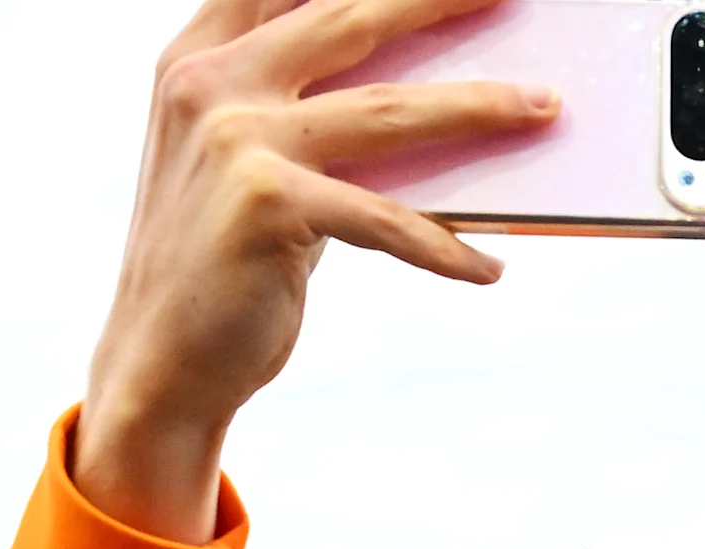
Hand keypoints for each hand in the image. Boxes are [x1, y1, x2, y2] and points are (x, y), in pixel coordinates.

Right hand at [74, 0, 556, 540]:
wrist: (161, 358)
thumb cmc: (223, 258)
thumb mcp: (248, 162)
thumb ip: (308, 111)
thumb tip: (431, 98)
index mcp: (198, 58)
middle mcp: (208, 83)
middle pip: (348, 17)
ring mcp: (234, 138)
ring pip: (388, 110)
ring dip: (479, 107)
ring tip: (543, 106)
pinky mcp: (266, 202)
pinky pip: (386, 217)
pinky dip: (443, 248)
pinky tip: (487, 267)